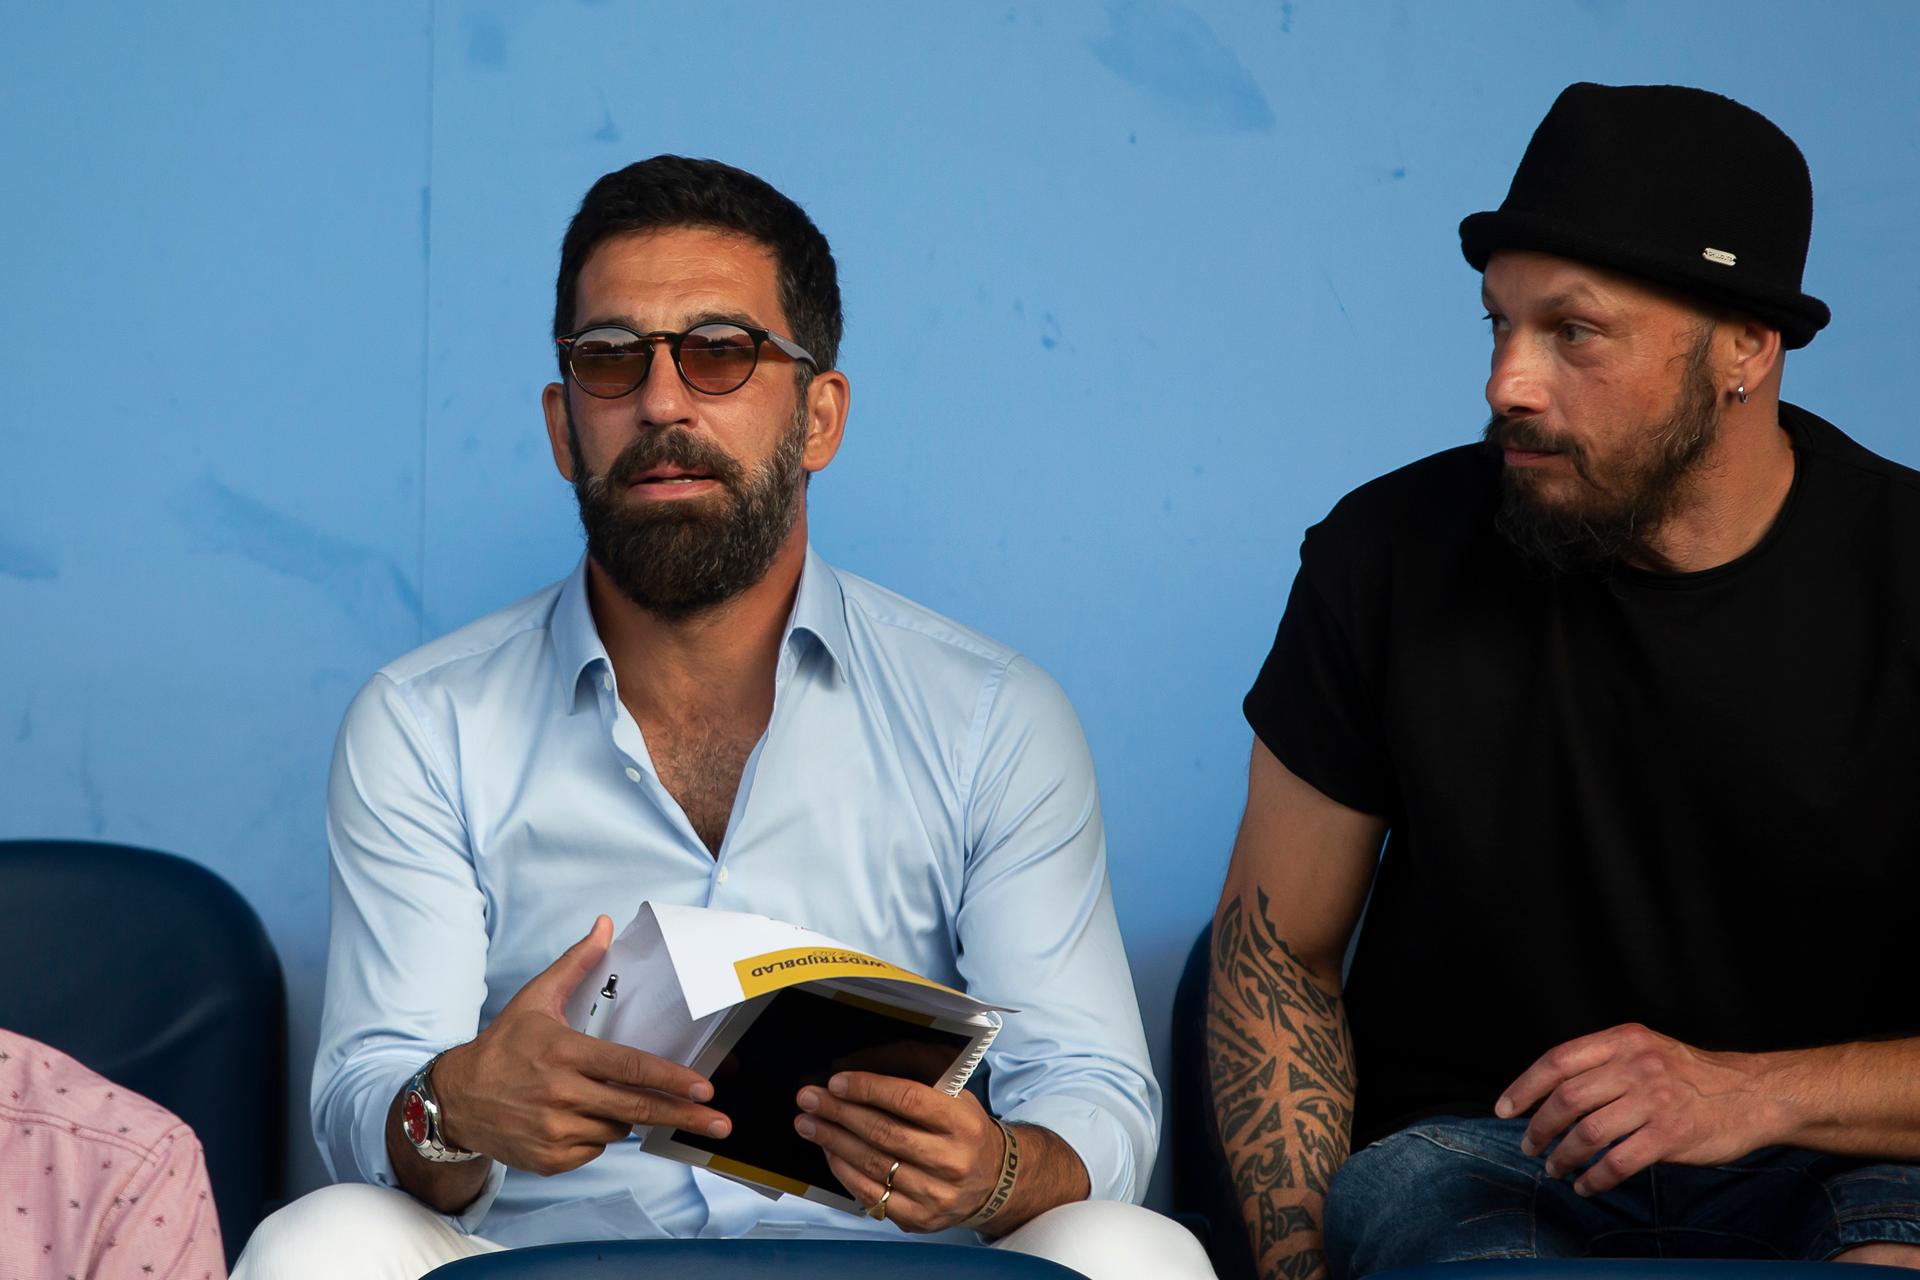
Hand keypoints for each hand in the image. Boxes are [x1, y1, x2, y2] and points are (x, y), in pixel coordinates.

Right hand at [433, 916, 731, 1175]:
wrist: (455, 1099)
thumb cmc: (503, 1045)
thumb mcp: (537, 998)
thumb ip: (576, 963)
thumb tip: (604, 924)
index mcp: (564, 1053)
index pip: (630, 1067)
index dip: (671, 1079)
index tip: (705, 1088)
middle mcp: (561, 1094)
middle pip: (636, 1108)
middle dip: (683, 1115)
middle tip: (720, 1122)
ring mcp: (554, 1130)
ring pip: (618, 1128)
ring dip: (624, 1115)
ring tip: (600, 1095)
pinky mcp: (549, 1158)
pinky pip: (595, 1149)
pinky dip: (597, 1135)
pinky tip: (578, 1116)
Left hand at [793, 1072, 1001, 1230]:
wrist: (993, 1182)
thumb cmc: (963, 1131)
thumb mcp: (955, 1098)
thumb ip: (917, 1081)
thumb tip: (862, 1065)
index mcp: (962, 1122)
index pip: (908, 1100)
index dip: (868, 1089)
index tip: (837, 1081)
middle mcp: (952, 1160)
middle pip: (884, 1133)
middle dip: (840, 1113)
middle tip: (810, 1099)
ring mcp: (935, 1194)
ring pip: (873, 1165)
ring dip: (833, 1141)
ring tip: (808, 1123)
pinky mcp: (919, 1219)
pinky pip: (872, 1194)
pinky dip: (844, 1170)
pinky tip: (829, 1151)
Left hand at [1496, 1022, 1773, 1195]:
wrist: (1753, 1094)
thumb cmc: (1692, 1076)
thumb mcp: (1646, 1049)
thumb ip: (1604, 1062)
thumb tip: (1551, 1093)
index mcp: (1622, 1040)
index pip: (1557, 1060)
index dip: (1524, 1086)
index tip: (1505, 1109)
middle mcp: (1635, 1065)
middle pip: (1566, 1098)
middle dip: (1539, 1127)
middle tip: (1529, 1146)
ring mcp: (1654, 1100)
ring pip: (1588, 1133)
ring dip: (1563, 1156)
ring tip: (1555, 1168)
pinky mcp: (1672, 1135)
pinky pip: (1618, 1162)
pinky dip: (1595, 1178)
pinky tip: (1587, 1185)